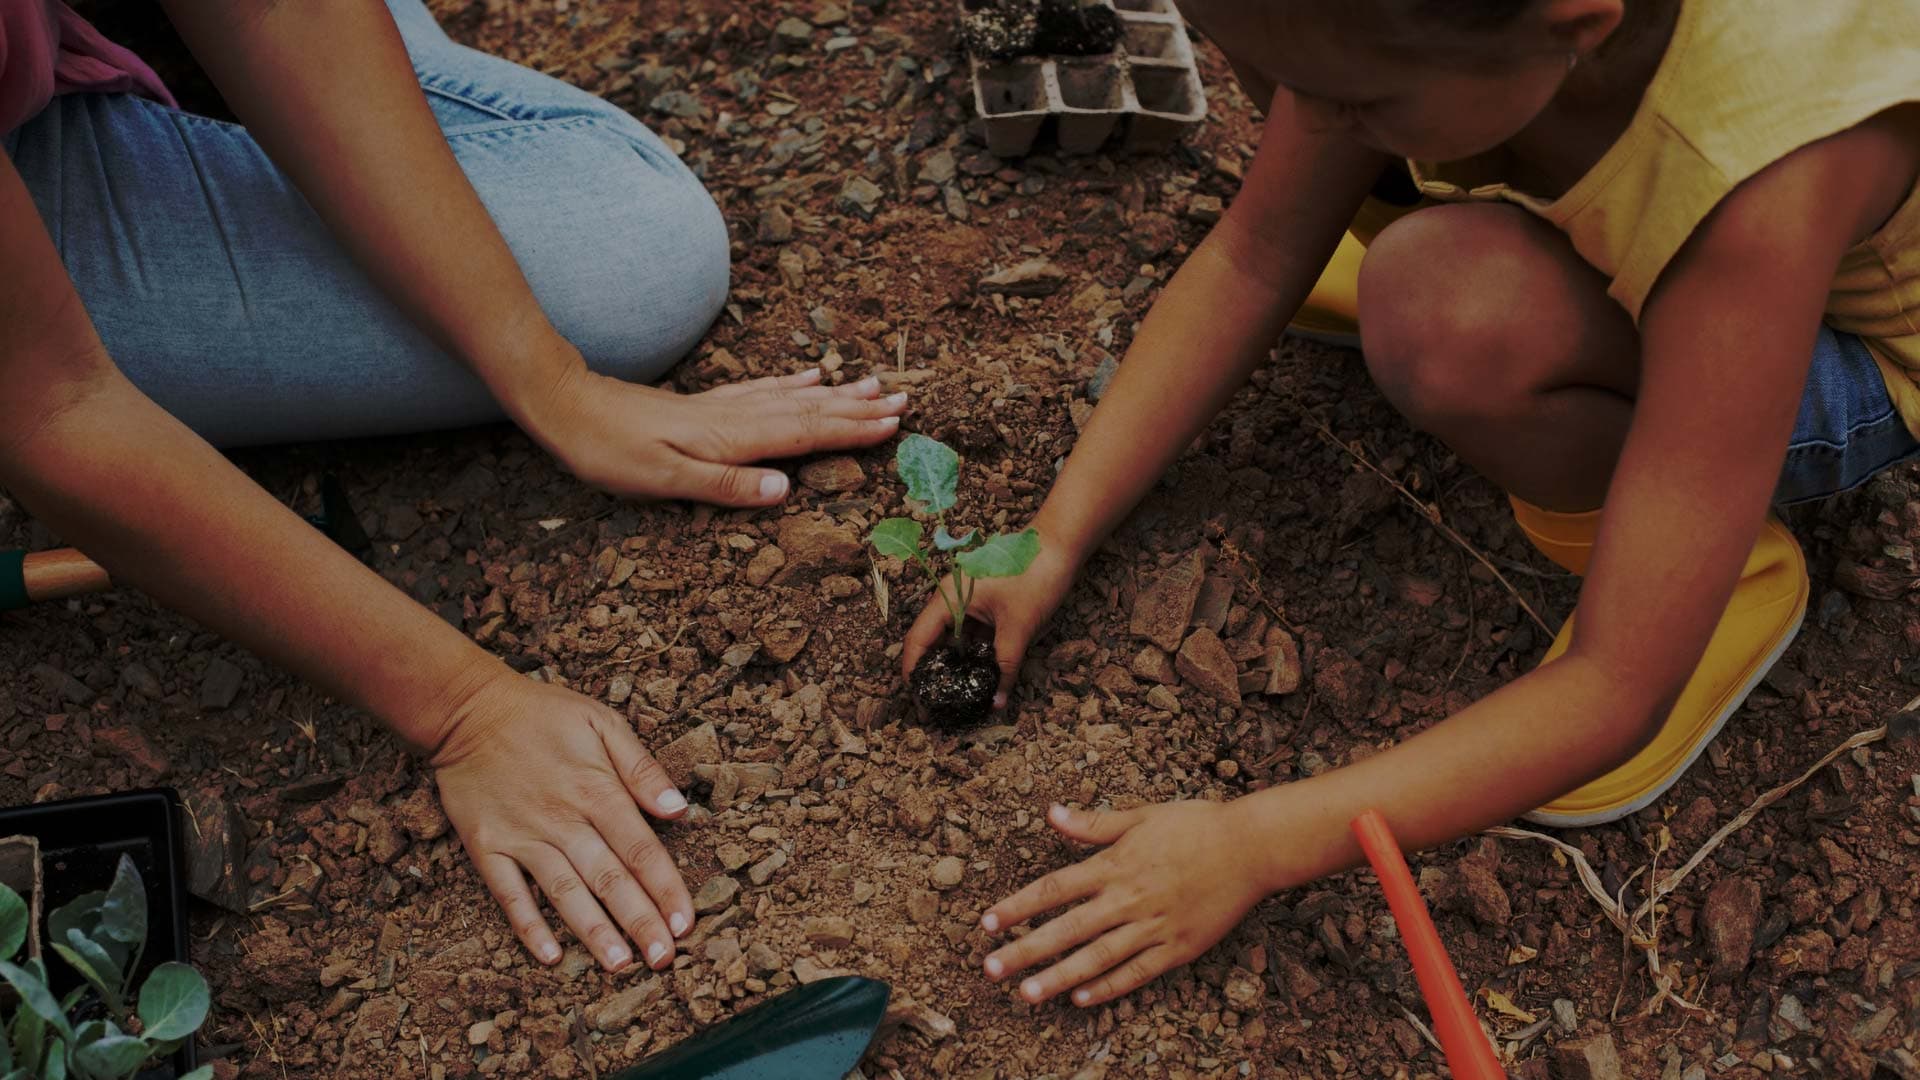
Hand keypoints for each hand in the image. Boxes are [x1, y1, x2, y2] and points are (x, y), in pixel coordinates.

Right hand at [430, 667, 693, 972]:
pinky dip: (528, 926)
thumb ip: (641, 768)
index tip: (686, 923)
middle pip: (609, 878)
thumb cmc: (544, 715)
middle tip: (664, 959)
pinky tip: (549, 956)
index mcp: (597, 789)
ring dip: (593, 931)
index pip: (641, 849)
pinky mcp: (486, 847)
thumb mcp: (602, 723)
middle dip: (640, 921)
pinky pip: (509, 894)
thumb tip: (679, 810)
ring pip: (565, 892)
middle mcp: (562, 819)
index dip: (666, 888)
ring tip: (619, 965)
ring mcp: (522, 837)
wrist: (468, 710)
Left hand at [525, 361, 907, 505]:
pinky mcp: (706, 404)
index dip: (851, 432)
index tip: (895, 425)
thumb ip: (726, 485)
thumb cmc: (608, 451)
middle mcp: (735, 417)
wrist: (566, 405)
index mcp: (732, 439)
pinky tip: (810, 376)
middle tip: (905, 401)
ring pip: (793, 398)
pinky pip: (763, 390)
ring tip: (874, 384)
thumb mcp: (662, 480)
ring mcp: (722, 406)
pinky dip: (793, 384)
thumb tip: (786, 490)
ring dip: (836, 394)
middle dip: (859, 409)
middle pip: (809, 412)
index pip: (805, 435)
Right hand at [901, 542, 1078, 708]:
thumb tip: (997, 702)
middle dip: (934, 671)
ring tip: (960, 694)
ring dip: (959, 664)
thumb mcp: (1018, 628)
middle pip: (933, 639)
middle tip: (937, 703)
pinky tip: (984, 674)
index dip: (913, 670)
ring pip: (956, 638)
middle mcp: (954, 597)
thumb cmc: (1035, 577)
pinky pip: (974, 632)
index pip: (918, 638)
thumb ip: (1005, 667)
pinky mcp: (988, 603)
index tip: (918, 700)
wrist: (1062, 545)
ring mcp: (971, 600)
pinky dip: (976, 653)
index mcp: (949, 597)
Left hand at [979, 801, 1270, 1006]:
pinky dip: (1108, 986)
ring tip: (1026, 994)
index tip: (987, 923)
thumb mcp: (1141, 816)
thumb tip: (1050, 813)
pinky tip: (1081, 998)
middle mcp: (1128, 899)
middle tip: (991, 969)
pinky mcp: (1178, 948)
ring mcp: (1153, 927)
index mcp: (1114, 865)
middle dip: (1026, 950)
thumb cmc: (1196, 825)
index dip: (1017, 906)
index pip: (1053, 889)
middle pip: (1066, 929)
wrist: (1251, 848)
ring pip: (1096, 958)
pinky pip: (1137, 972)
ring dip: (1058, 977)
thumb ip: (1093, 824)